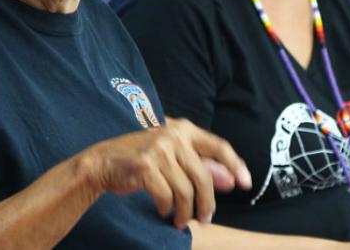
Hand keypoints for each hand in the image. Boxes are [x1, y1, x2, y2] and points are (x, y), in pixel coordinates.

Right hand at [83, 117, 251, 228]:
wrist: (104, 161)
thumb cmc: (143, 160)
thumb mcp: (174, 159)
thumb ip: (202, 166)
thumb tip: (230, 180)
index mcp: (183, 129)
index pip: (219, 146)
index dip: (235, 165)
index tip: (245, 183)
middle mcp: (173, 135)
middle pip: (204, 177)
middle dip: (207, 204)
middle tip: (205, 219)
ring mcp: (159, 148)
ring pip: (186, 191)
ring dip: (185, 212)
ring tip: (181, 220)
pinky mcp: (145, 165)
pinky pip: (167, 196)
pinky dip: (167, 209)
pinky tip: (164, 211)